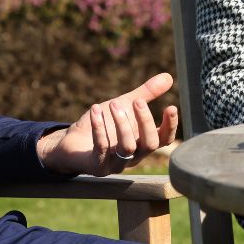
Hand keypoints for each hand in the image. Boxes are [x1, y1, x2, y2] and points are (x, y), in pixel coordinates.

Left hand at [40, 73, 181, 174]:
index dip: (170, 126)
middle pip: (149, 144)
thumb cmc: (103, 125)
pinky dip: (99, 127)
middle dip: (145, 121)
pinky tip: (95, 110)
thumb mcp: (126, 106)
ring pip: (127, 147)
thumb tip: (169, 77)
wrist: (73, 143)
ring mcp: (115, 164)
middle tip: (137, 101)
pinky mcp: (97, 166)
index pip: (164, 139)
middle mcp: (133, 156)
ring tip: (113, 104)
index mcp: (142, 143)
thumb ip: (146, 95)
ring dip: (122, 124)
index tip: (170, 106)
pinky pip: (101, 147)